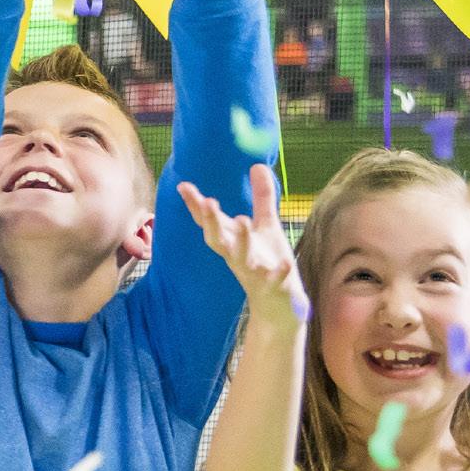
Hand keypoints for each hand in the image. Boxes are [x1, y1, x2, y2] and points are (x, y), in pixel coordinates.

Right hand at [176, 164, 306, 330]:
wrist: (278, 306)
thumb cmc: (267, 261)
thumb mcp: (266, 226)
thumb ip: (262, 197)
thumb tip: (257, 164)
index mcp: (233, 241)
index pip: (211, 222)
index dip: (196, 206)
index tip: (184, 186)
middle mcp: (237, 256)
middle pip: (218, 239)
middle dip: (211, 222)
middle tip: (207, 201)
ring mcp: (254, 272)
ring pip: (242, 258)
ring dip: (241, 240)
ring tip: (242, 219)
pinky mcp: (274, 286)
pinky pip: (274, 279)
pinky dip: (278, 271)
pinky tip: (285, 262)